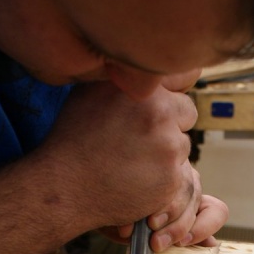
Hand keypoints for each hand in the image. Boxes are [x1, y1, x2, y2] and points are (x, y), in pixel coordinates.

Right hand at [36, 81, 198, 234]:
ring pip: (183, 146)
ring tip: (133, 163)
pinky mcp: (173, 180)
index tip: (157, 105)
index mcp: (143, 88)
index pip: (184, 77)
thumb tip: (149, 66)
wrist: (65, 187)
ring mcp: (169, 149)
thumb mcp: (92, 91)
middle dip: (171, 124)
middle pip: (187, 114)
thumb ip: (127, 76)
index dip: (169, 92)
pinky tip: (139, 181)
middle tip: (140, 140)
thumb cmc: (74, 139)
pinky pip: (182, 175)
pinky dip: (165, 180)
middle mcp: (160, 114)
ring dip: (167, 154)